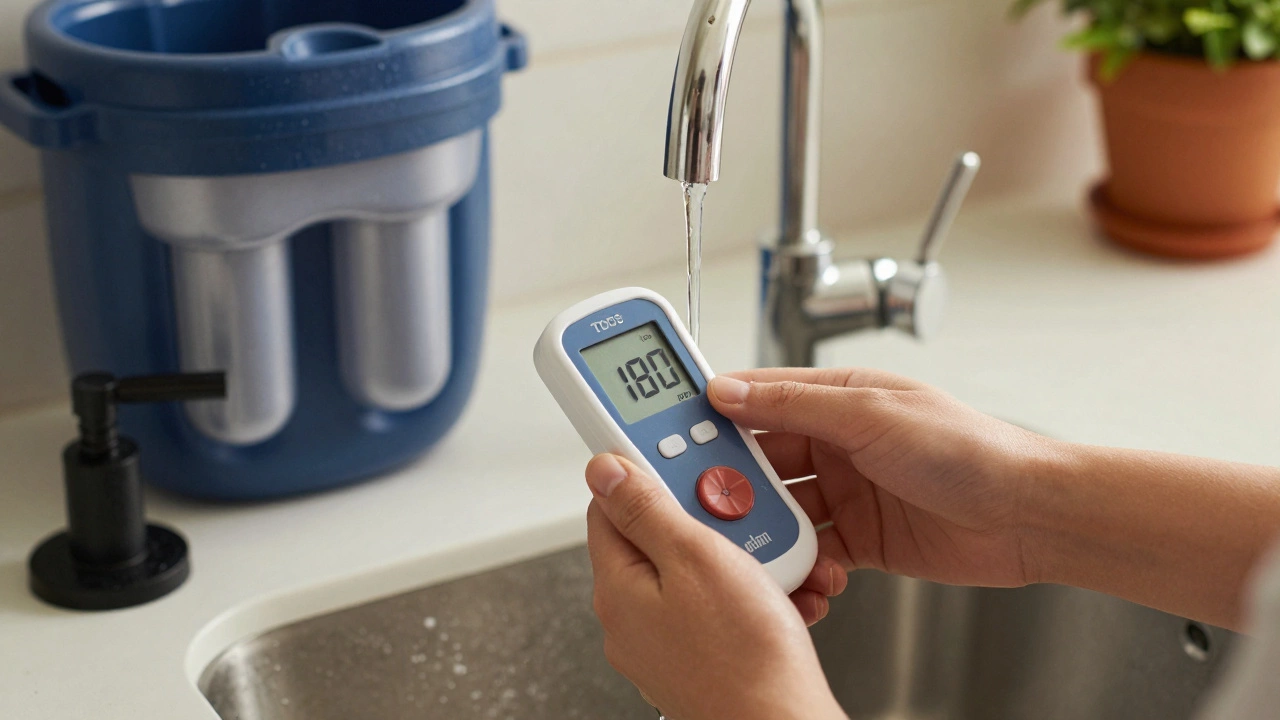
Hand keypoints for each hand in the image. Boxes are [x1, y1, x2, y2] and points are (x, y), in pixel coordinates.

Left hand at [585, 454, 846, 719]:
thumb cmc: (745, 654)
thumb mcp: (695, 555)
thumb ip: (645, 507)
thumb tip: (603, 469)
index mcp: (617, 586)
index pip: (611, 506)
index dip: (648, 476)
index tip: (682, 462)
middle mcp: (630, 618)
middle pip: (659, 537)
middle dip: (708, 519)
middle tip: (743, 517)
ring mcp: (663, 642)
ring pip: (697, 572)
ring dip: (739, 556)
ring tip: (772, 564)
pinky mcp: (697, 659)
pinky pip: (717, 607)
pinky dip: (749, 594)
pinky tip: (777, 596)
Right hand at [709, 368, 1054, 587]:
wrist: (1028, 516)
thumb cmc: (969, 449)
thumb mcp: (871, 414)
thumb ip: (795, 404)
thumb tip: (729, 391)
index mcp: (838, 398)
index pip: (758, 399)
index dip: (714, 414)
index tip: (672, 431)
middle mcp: (837, 443)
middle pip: (760, 460)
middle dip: (731, 481)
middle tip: (703, 500)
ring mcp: (847, 492)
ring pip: (780, 509)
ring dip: (762, 527)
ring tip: (748, 542)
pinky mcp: (861, 539)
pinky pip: (811, 551)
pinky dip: (799, 564)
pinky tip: (800, 571)